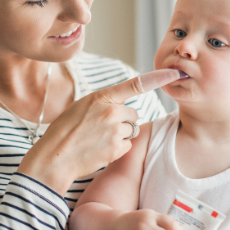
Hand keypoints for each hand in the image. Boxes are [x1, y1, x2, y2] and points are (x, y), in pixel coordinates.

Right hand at [17, 69, 179, 194]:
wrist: (55, 157)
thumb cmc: (64, 131)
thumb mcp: (81, 107)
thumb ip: (103, 103)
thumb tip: (122, 107)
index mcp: (101, 97)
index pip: (134, 84)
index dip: (157, 78)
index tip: (174, 72)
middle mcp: (111, 111)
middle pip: (133, 113)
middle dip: (123, 120)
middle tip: (102, 128)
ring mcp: (115, 130)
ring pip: (132, 130)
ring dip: (121, 135)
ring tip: (99, 140)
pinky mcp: (117, 148)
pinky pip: (128, 145)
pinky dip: (118, 149)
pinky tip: (100, 150)